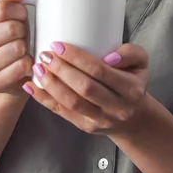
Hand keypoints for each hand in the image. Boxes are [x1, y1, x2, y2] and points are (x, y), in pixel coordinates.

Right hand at [0, 0, 33, 95]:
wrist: (3, 73)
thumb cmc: (6, 39)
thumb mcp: (5, 17)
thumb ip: (8, 0)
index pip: (2, 9)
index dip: (19, 10)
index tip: (21, 15)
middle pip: (11, 28)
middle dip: (23, 29)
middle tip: (21, 34)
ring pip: (18, 47)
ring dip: (25, 46)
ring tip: (20, 48)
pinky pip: (22, 66)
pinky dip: (28, 62)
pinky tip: (22, 62)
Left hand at [22, 42, 148, 136]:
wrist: (133, 118)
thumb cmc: (133, 83)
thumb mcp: (141, 63)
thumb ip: (131, 52)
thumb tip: (109, 55)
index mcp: (130, 89)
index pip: (99, 71)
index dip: (77, 58)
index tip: (59, 45)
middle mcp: (116, 108)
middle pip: (84, 88)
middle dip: (61, 70)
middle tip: (45, 55)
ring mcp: (100, 121)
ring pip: (71, 103)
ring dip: (51, 84)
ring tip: (37, 67)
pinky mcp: (86, 128)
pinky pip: (62, 113)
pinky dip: (44, 99)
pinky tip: (31, 86)